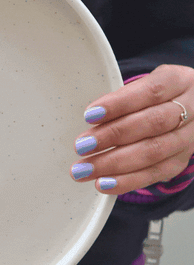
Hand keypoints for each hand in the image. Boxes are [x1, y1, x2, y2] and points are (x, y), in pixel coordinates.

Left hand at [70, 64, 193, 193]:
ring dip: (114, 163)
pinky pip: (155, 174)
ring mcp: (188, 138)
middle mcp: (191, 109)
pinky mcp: (181, 161)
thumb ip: (122, 99)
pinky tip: (104, 183)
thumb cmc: (154, 97)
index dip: (119, 104)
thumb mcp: (143, 86)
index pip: (150, 91)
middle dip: (112, 136)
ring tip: (85, 169)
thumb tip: (90, 119)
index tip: (90, 115)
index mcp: (178, 81)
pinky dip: (126, 181)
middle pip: (152, 123)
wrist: (187, 111)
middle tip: (82, 146)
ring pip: (153, 152)